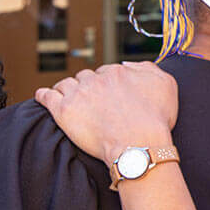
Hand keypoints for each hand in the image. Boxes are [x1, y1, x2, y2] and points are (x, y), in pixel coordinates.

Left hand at [35, 62, 176, 163]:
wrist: (139, 145)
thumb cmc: (155, 119)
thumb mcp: (166, 84)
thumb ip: (148, 67)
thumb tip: (128, 64)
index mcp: (119, 71)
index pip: (107, 71)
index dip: (108, 83)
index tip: (109, 94)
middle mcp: (97, 78)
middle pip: (86, 76)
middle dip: (88, 85)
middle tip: (91, 99)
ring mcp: (78, 94)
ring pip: (66, 84)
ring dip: (67, 89)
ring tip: (67, 97)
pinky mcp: (63, 110)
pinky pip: (46, 96)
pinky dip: (44, 95)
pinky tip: (43, 96)